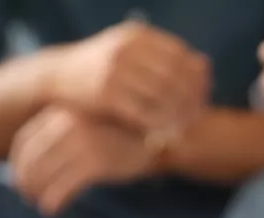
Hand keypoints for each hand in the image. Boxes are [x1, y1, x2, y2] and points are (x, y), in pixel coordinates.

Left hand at [10, 106, 154, 216]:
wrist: (159, 134)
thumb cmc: (123, 133)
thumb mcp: (89, 123)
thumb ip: (62, 134)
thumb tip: (34, 163)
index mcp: (61, 113)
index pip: (25, 141)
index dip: (17, 163)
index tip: (19, 178)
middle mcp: (67, 125)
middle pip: (31, 160)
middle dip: (24, 181)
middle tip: (26, 196)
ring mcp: (82, 143)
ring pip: (44, 175)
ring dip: (36, 194)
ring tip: (40, 204)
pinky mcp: (96, 163)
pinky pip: (63, 187)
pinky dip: (53, 201)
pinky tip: (52, 209)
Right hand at [47, 20, 209, 133]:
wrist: (58, 75)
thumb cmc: (102, 68)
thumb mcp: (131, 51)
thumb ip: (165, 57)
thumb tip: (206, 65)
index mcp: (139, 36)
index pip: (182, 57)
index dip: (198, 79)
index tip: (205, 97)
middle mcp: (128, 48)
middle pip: (176, 78)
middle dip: (191, 101)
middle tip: (198, 118)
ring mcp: (116, 69)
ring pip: (163, 97)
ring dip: (177, 117)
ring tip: (183, 129)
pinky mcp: (106, 94)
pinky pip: (144, 114)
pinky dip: (158, 126)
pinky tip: (163, 135)